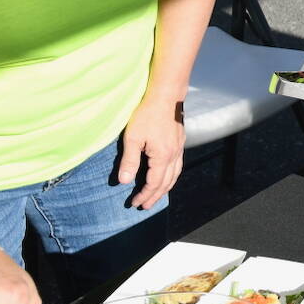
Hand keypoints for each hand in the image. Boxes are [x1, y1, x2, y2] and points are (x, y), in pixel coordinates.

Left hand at [117, 93, 184, 209]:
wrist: (166, 96)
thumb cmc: (147, 114)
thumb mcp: (132, 138)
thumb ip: (129, 161)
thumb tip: (123, 182)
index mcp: (162, 157)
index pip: (154, 183)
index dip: (144, 195)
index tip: (134, 203)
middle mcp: (174, 155)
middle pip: (166, 183)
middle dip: (155, 196)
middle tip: (144, 206)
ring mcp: (179, 149)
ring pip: (175, 175)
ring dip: (165, 188)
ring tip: (156, 195)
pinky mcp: (180, 142)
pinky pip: (178, 166)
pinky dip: (171, 177)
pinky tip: (166, 176)